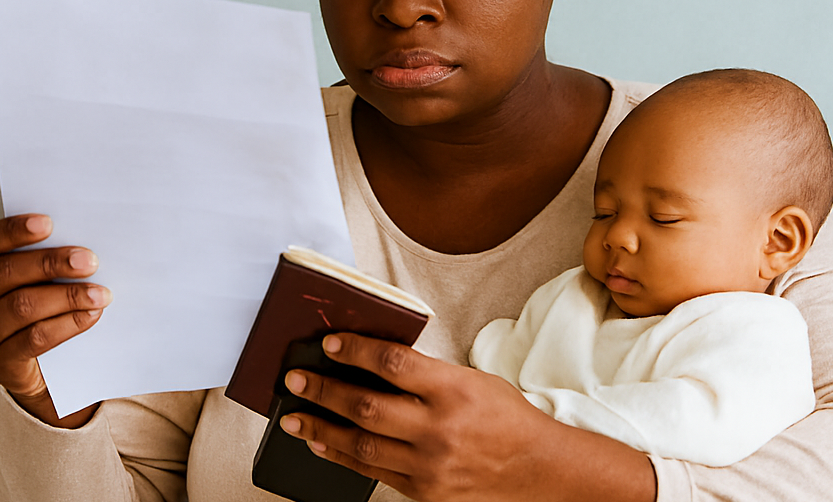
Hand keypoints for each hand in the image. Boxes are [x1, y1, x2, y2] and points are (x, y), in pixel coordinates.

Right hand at [0, 213, 110, 425]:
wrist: (34, 364)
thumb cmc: (37, 308)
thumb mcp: (35, 280)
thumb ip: (46, 258)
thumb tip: (82, 243)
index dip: (13, 230)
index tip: (48, 222)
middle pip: (6, 272)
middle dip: (51, 263)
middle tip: (89, 261)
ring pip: (22, 306)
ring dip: (68, 296)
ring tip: (100, 293)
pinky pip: (34, 338)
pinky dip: (68, 324)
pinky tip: (90, 314)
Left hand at [276, 333, 616, 501]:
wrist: (538, 469)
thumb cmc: (505, 417)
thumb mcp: (471, 379)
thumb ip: (425, 373)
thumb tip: (372, 360)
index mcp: (452, 388)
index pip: (392, 362)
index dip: (355, 350)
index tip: (329, 344)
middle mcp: (438, 427)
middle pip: (366, 405)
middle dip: (323, 390)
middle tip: (294, 380)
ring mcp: (429, 464)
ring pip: (360, 444)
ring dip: (321, 428)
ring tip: (294, 417)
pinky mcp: (424, 492)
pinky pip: (372, 473)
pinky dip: (342, 457)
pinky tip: (323, 444)